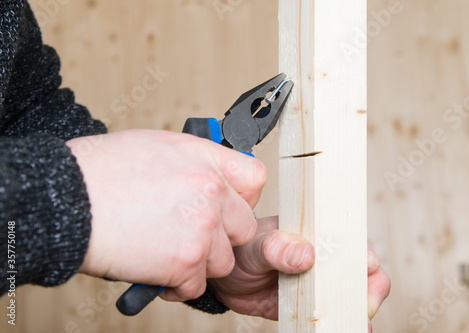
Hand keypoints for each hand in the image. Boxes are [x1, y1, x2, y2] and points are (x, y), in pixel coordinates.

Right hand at [68, 129, 266, 300]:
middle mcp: (211, 192)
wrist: (67, 198)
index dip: (243, 197)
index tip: (229, 206)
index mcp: (206, 160)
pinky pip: (197, 285)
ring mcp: (202, 229)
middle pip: (243, 227)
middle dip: (221, 235)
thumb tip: (212, 178)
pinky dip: (178, 283)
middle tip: (192, 235)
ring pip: (223, 261)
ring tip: (168, 252)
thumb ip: (195, 163)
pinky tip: (157, 269)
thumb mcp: (157, 146)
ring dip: (198, 262)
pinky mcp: (185, 262)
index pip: (255, 180)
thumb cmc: (101, 170)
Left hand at [206, 216, 390, 330]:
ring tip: (356, 321)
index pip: (352, 240)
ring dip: (359, 308)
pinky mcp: (313, 306)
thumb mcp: (254, 245)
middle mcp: (325, 257)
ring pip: (353, 296)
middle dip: (369, 288)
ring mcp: (320, 283)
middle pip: (364, 271)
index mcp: (316, 233)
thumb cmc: (241, 249)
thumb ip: (276, 247)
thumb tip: (306, 254)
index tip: (362, 272)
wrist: (224, 279)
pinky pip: (334, 316)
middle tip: (363, 304)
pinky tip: (344, 330)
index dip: (363, 257)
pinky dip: (342, 324)